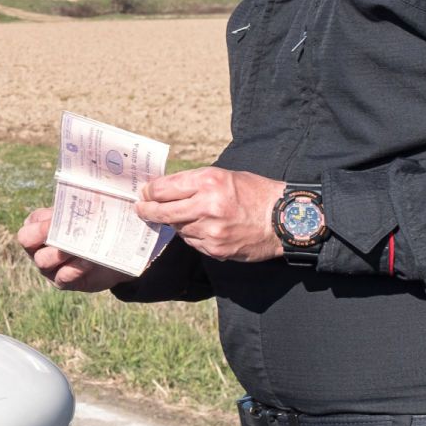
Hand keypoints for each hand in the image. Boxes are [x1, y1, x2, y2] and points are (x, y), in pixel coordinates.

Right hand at [16, 207, 133, 292]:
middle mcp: (37, 249)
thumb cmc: (90, 227)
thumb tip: (82, 198)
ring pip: (42, 261)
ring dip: (61, 253)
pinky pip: (62, 278)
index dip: (40, 225)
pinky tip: (89, 262)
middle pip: (27, 243)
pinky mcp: (61, 282)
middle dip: (45, 236)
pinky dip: (75, 269)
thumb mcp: (80, 215)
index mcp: (36, 229)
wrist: (109, 252)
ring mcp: (47, 268)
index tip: (57, 221)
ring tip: (81, 246)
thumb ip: (74, 209)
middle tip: (64, 233)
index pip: (27, 227)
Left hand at [135, 168, 284, 262]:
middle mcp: (207, 206)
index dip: (150, 191)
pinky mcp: (215, 249)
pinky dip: (192, 235)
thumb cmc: (256, 193)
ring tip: (184, 216)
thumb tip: (164, 189)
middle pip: (162, 211)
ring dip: (176, 222)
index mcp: (209, 182)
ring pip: (177, 228)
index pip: (164, 188)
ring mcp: (210, 231)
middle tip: (140, 208)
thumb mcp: (226, 176)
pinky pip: (192, 242)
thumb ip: (195, 183)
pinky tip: (202, 228)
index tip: (144, 193)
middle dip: (147, 210)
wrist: (285, 220)